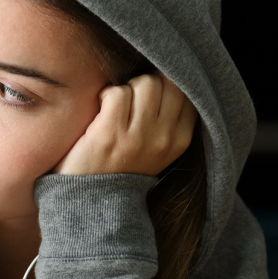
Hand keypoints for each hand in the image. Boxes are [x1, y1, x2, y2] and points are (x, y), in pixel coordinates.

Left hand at [53, 72, 197, 175]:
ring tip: (116, 107)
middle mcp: (164, 138)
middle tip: (131, 100)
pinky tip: (101, 110)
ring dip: (126, 88)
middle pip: (166, 82)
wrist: (92, 203)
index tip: (150, 95)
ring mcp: (137, 137)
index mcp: (180, 140)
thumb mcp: (157, 149)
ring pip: (144, 84)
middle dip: (146, 84)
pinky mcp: (110, 134)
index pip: (186, 92)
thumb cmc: (121, 167)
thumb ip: (169, 119)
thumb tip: (168, 75)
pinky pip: (117, 92)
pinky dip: (106, 95)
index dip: (166, 83)